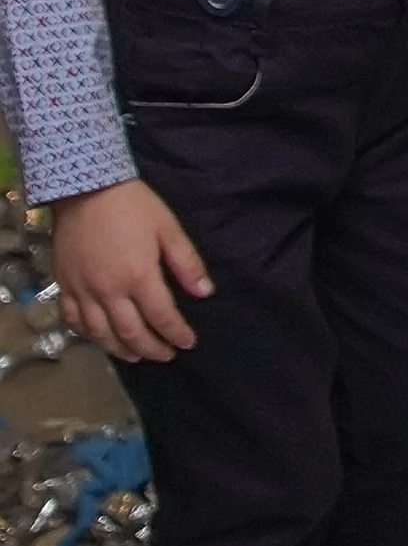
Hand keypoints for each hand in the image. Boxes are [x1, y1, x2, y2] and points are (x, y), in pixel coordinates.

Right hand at [52, 178, 213, 363]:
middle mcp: (109, 291)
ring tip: (136, 357)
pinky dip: (87, 335)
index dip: (177, 334)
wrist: (85, 188)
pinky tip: (99, 338)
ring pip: (100, 334)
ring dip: (120, 350)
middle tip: (166, 355)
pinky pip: (72, 320)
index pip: (162, 317)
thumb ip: (186, 263)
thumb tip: (204, 292)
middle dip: (152, 348)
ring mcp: (83, 291)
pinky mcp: (64, 285)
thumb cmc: (133, 205)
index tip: (188, 343)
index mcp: (138, 277)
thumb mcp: (168, 227)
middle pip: (131, 333)